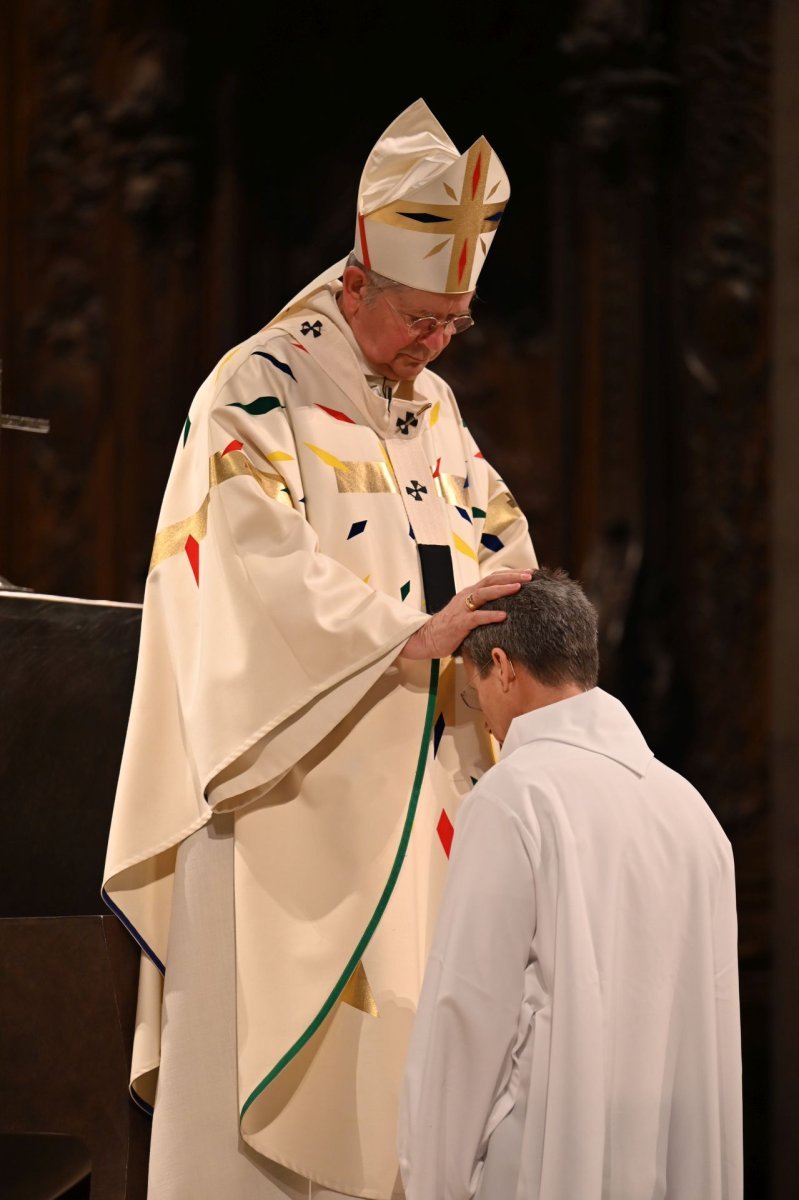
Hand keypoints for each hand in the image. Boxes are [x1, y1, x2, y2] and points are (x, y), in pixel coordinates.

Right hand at [400, 569, 533, 660]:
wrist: (426, 638)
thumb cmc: (450, 628)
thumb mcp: (468, 613)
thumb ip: (483, 608)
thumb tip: (506, 609)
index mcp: (470, 593)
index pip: (492, 578)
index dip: (510, 574)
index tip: (528, 573)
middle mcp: (466, 597)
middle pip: (490, 581)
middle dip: (511, 577)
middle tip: (529, 576)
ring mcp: (462, 609)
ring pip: (484, 594)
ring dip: (502, 589)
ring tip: (519, 587)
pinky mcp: (459, 623)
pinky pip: (476, 617)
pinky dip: (490, 615)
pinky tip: (503, 615)